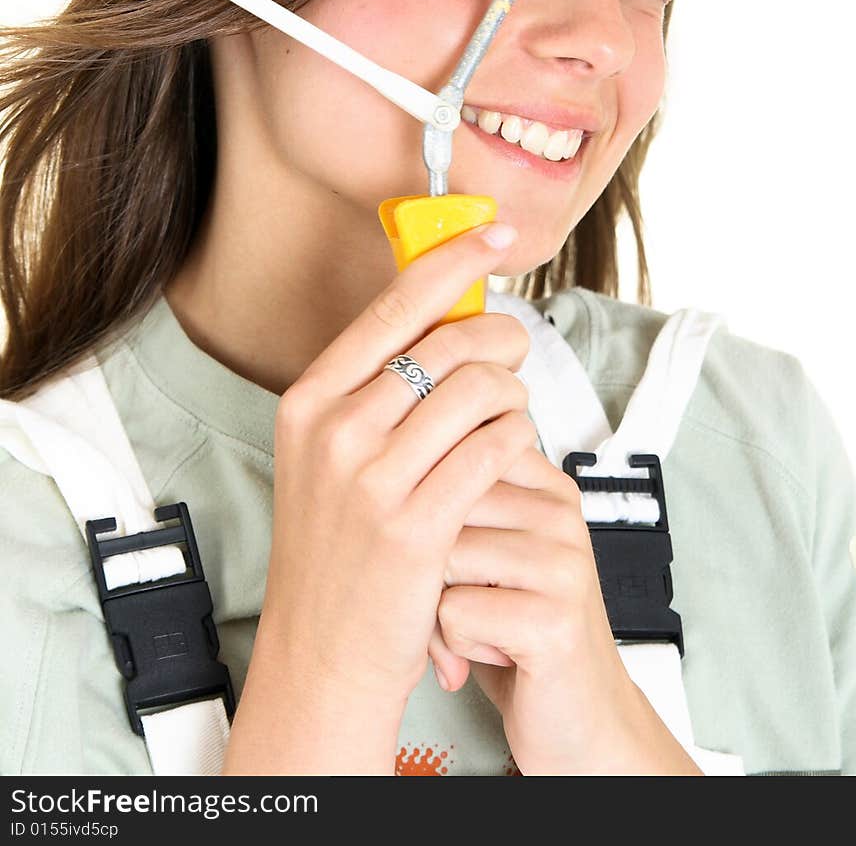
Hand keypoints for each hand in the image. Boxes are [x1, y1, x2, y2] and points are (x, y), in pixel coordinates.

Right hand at [263, 220, 536, 726]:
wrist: (324, 652)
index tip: (497, 231)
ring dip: (513, 398)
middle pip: (450, 342)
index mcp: (310, 399)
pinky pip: (496, 449)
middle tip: (514, 355)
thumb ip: (378, 387)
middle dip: (502, 339)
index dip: (454, 259)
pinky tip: (510, 457)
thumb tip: (451, 312)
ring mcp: (371, 478)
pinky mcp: (415, 525)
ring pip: (482, 391)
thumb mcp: (332, 455)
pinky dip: (517, 443)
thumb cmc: (342, 546)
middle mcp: (334, 429)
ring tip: (508, 419)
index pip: (395, 304)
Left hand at [435, 444, 703, 773]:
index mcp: (548, 489)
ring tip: (486, 623)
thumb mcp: (496, 553)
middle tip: (469, 597)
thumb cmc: (525, 634)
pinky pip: (456, 613)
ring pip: (443, 559)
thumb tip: (401, 468)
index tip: (452, 539)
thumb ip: (464, 504)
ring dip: (444, 607)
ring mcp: (563, 566)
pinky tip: (495, 650)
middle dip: (431, 562)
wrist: (582, 717)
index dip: (433, 504)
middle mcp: (561, 518)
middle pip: (443, 506)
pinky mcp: (553, 620)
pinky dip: (457, 644)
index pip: (463, 453)